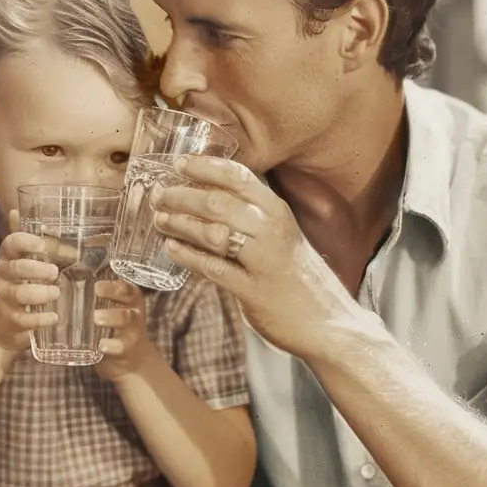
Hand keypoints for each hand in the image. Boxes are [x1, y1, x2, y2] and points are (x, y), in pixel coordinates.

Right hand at [0, 222, 63, 356]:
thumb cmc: (15, 285)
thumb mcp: (17, 261)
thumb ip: (22, 240)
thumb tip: (18, 209)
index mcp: (8, 259)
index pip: (10, 244)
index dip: (24, 241)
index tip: (41, 244)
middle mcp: (4, 277)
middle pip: (16, 268)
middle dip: (36, 269)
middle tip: (55, 272)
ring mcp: (6, 299)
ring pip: (21, 293)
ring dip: (41, 293)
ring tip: (56, 293)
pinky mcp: (12, 320)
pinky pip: (25, 319)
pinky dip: (41, 319)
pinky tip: (54, 317)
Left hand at [90, 276, 149, 379]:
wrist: (128, 360)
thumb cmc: (109, 328)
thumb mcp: (105, 311)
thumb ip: (89, 297)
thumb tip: (58, 283)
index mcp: (127, 297)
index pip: (122, 283)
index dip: (112, 282)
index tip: (96, 284)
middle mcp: (133, 309)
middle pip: (128, 296)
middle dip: (113, 291)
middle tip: (97, 291)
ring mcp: (132, 329)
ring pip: (126, 319)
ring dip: (112, 316)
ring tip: (97, 318)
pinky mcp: (128, 349)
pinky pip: (121, 346)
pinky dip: (112, 345)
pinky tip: (102, 346)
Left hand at [152, 157, 353, 362]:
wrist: (329, 323)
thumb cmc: (299, 278)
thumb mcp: (283, 236)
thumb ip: (253, 217)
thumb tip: (209, 197)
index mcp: (278, 212)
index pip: (237, 177)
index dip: (204, 167)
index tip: (179, 164)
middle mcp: (271, 231)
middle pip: (217, 201)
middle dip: (181, 196)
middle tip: (157, 195)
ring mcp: (263, 261)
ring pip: (212, 232)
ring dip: (180, 224)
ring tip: (159, 221)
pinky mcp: (253, 292)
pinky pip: (213, 268)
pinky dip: (188, 256)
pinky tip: (172, 250)